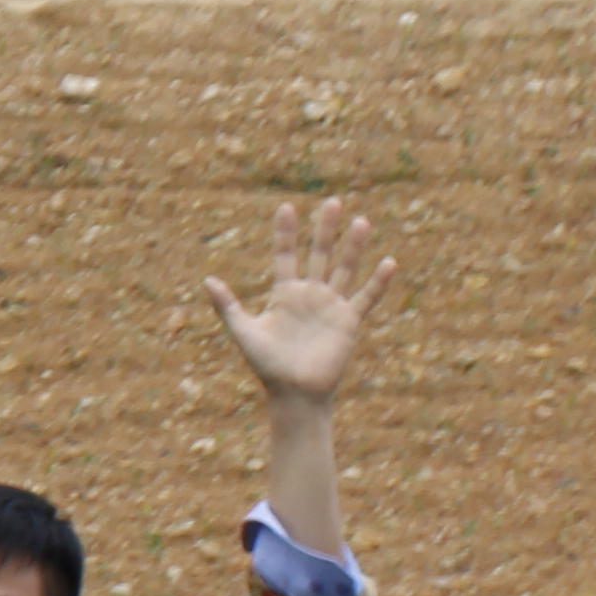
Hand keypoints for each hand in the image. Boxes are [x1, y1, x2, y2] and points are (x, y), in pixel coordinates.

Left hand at [207, 200, 390, 404]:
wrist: (294, 394)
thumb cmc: (267, 366)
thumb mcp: (244, 332)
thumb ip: (228, 306)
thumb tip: (207, 280)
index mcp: (284, 293)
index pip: (286, 255)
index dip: (286, 233)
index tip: (286, 207)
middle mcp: (310, 295)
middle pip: (319, 254)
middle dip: (325, 229)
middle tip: (333, 201)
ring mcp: (331, 306)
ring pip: (344, 269)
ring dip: (353, 247)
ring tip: (361, 221)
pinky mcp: (349, 322)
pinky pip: (366, 298)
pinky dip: (377, 282)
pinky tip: (388, 262)